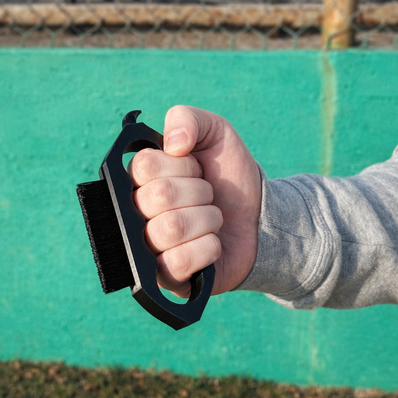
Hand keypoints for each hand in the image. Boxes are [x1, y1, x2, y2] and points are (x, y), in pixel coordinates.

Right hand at [130, 106, 261, 296]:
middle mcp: (136, 214)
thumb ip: (188, 118)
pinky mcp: (167, 278)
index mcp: (140, 179)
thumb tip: (172, 142)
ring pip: (168, 229)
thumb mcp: (215, 133)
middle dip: (199, 192)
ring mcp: (149, 249)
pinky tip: (213, 245)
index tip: (196, 169)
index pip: (143, 166)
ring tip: (213, 220)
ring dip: (207, 220)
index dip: (180, 166)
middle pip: (157, 197)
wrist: (261, 217)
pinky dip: (208, 249)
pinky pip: (177, 262)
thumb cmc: (229, 176)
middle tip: (209, 196)